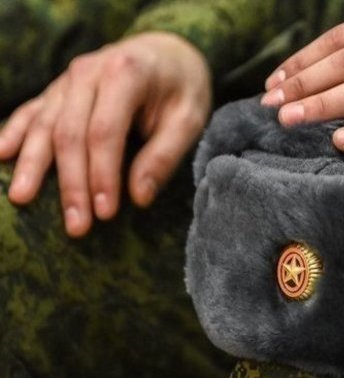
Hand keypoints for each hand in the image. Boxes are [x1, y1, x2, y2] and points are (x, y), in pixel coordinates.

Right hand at [0, 32, 210, 236]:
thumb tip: (139, 197)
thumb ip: (165, 155)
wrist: (168, 51)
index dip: (102, 175)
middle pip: (70, 133)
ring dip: (34, 165)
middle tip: (76, 225)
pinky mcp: (58, 89)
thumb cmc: (182, 88)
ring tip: (22, 199)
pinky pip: (31, 111)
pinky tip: (1, 155)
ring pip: (45, 125)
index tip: (105, 213)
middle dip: (72, 183)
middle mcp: (89, 72)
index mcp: (125, 73)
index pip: (105, 132)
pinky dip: (14, 132)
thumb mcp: (190, 119)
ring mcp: (68, 79)